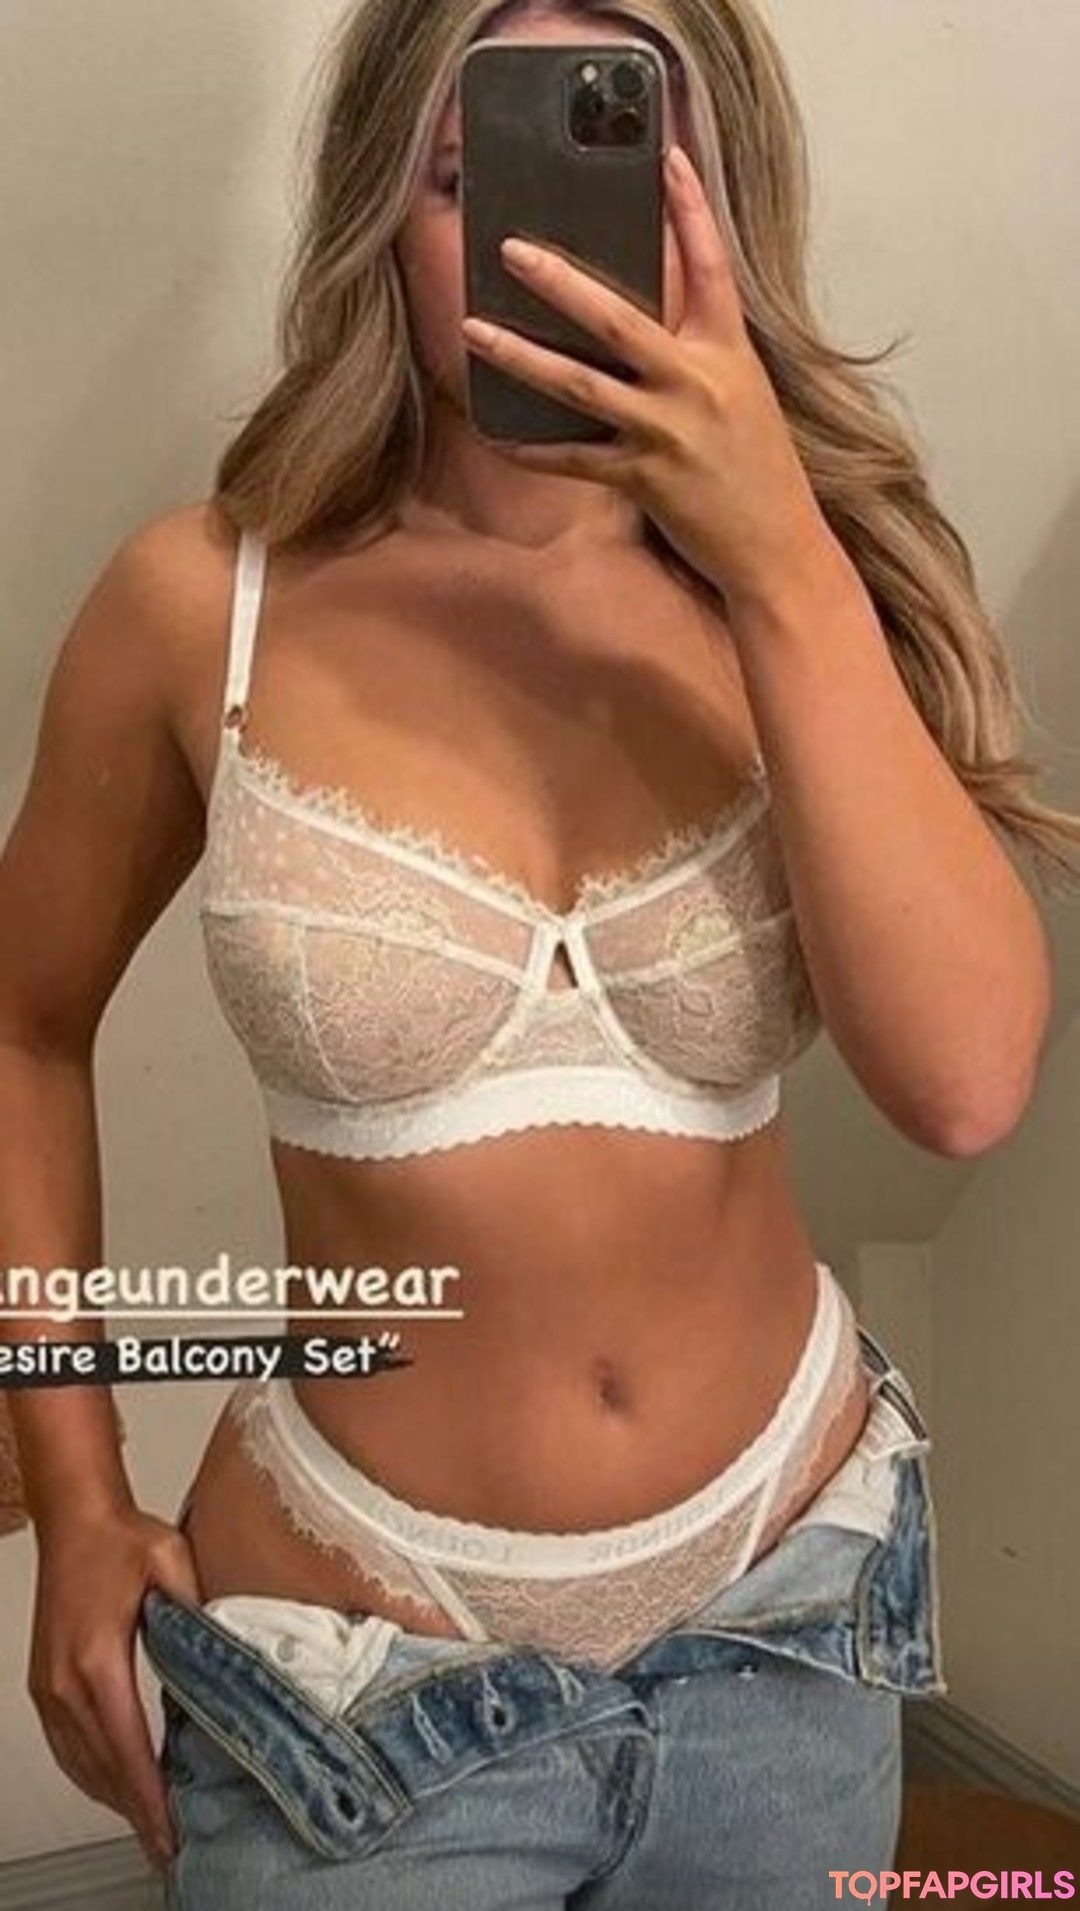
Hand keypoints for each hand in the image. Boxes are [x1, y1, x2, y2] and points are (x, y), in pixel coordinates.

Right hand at [29, 1505, 202, 1875]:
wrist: (75, 1518)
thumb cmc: (122, 1538)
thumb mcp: (174, 1563)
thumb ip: (197, 1612)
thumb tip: (227, 1655)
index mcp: (98, 1660)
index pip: (126, 1747)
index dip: (148, 1797)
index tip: (168, 1831)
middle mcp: (65, 1683)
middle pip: (101, 1768)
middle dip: (135, 1811)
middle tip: (168, 1846)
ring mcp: (49, 1687)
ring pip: (80, 1764)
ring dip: (113, 1797)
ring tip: (149, 1824)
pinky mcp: (45, 1683)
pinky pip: (66, 1746)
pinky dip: (92, 1773)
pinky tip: (116, 1784)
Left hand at [461, 144, 833, 606]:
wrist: (779, 549)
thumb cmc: (758, 471)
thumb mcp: (742, 393)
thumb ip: (699, 351)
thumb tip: (645, 319)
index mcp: (728, 352)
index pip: (711, 265)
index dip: (690, 208)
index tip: (668, 156)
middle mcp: (698, 383)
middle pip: (619, 319)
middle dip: (560, 283)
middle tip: (512, 251)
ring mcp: (669, 431)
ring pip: (582, 386)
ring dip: (522, 358)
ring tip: (475, 331)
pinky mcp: (645, 479)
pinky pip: (574, 458)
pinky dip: (531, 448)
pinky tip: (494, 435)